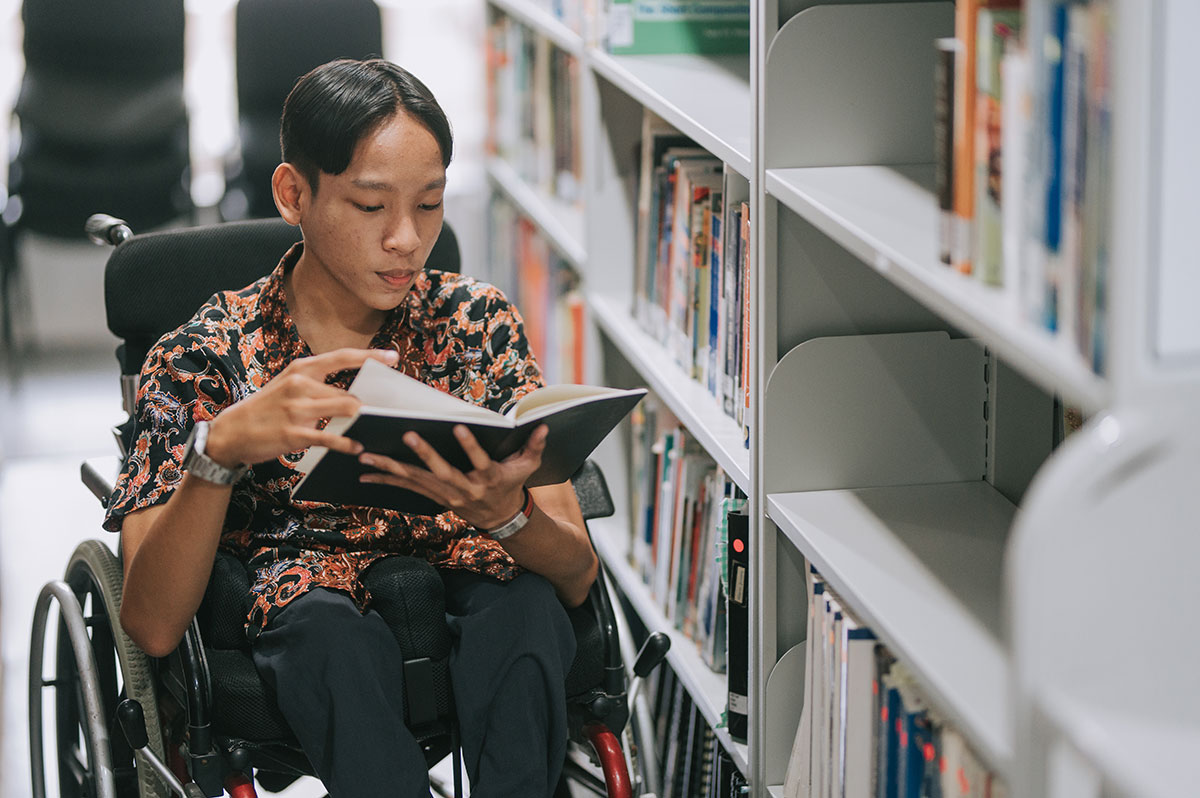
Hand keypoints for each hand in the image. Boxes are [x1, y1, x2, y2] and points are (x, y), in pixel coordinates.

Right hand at [206, 348, 398, 466]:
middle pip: (349, 393)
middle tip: (383, 414)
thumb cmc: (266, 408)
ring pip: (346, 410)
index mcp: (301, 368)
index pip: (343, 357)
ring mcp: (297, 409)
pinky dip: (347, 443)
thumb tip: (353, 393)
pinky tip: (356, 447)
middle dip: (368, 406)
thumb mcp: (288, 385)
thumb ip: (318, 384)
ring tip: (371, 429)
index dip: (370, 356)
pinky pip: (331, 437)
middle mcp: (300, 384)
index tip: (393, 357)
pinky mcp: (295, 433)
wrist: (231, 431)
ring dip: (361, 421)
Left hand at [358, 423, 549, 529]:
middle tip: (407, 435)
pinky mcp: (433, 496)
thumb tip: (544, 425)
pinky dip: (385, 478)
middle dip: (424, 454)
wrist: (501, 518)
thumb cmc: (512, 485)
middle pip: (442, 472)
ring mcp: (446, 494)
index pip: (480, 462)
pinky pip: (406, 487)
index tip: (459, 428)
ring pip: (416, 480)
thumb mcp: (528, 467)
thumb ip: (534, 446)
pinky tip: (365, 472)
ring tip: (367, 455)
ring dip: (390, 467)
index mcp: (489, 479)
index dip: (470, 447)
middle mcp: (465, 489)